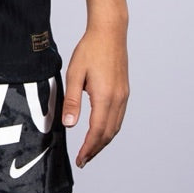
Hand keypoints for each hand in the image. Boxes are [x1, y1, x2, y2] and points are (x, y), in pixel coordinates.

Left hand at [62, 25, 128, 167]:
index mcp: (105, 97)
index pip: (97, 131)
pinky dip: (110, 129)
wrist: (109, 32)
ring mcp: (123, 95)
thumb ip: (72, 100)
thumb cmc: (90, 50)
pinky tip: (101, 130)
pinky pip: (119, 117)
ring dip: (104, 140)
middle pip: (108, 133)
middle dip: (96, 149)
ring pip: (115, 127)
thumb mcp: (75, 74)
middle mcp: (118, 99)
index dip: (89, 148)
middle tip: (84, 160)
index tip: (81, 160)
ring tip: (91, 149)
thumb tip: (69, 124)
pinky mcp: (124, 90)